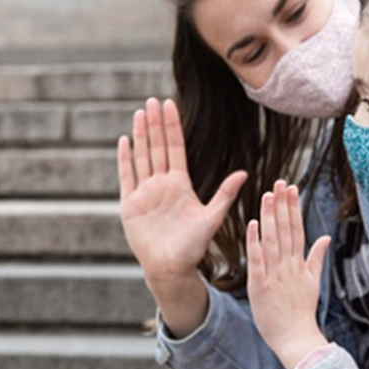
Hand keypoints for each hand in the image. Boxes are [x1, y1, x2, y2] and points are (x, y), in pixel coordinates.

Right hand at [118, 98, 246, 281]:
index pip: (175, 148)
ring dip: (140, 135)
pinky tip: (124, 140)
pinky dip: (125, 159)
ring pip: (141, 157)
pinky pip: (126, 177)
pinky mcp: (130, 205)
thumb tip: (244, 173)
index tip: (170, 104)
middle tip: (152, 100)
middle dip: (155, 124)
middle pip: (157, 147)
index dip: (172, 126)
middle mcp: (162, 184)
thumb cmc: (193, 247)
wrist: (171, 268)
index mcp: (180, 184)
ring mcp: (145, 193)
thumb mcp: (212, 218)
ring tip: (140, 113)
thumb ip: (224, 195)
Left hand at [246, 181, 329, 368]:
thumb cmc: (302, 312)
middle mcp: (288, 265)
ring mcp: (275, 275)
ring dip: (269, 217)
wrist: (296, 338)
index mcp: (299, 264)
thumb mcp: (313, 282)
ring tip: (267, 195)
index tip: (291, 188)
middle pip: (285, 229)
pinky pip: (257, 260)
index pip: (297, 229)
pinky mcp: (260, 285)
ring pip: (272, 240)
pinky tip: (252, 224)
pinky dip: (255, 242)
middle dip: (282, 204)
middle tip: (279, 182)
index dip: (293, 207)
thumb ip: (317, 258)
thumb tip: (326, 237)